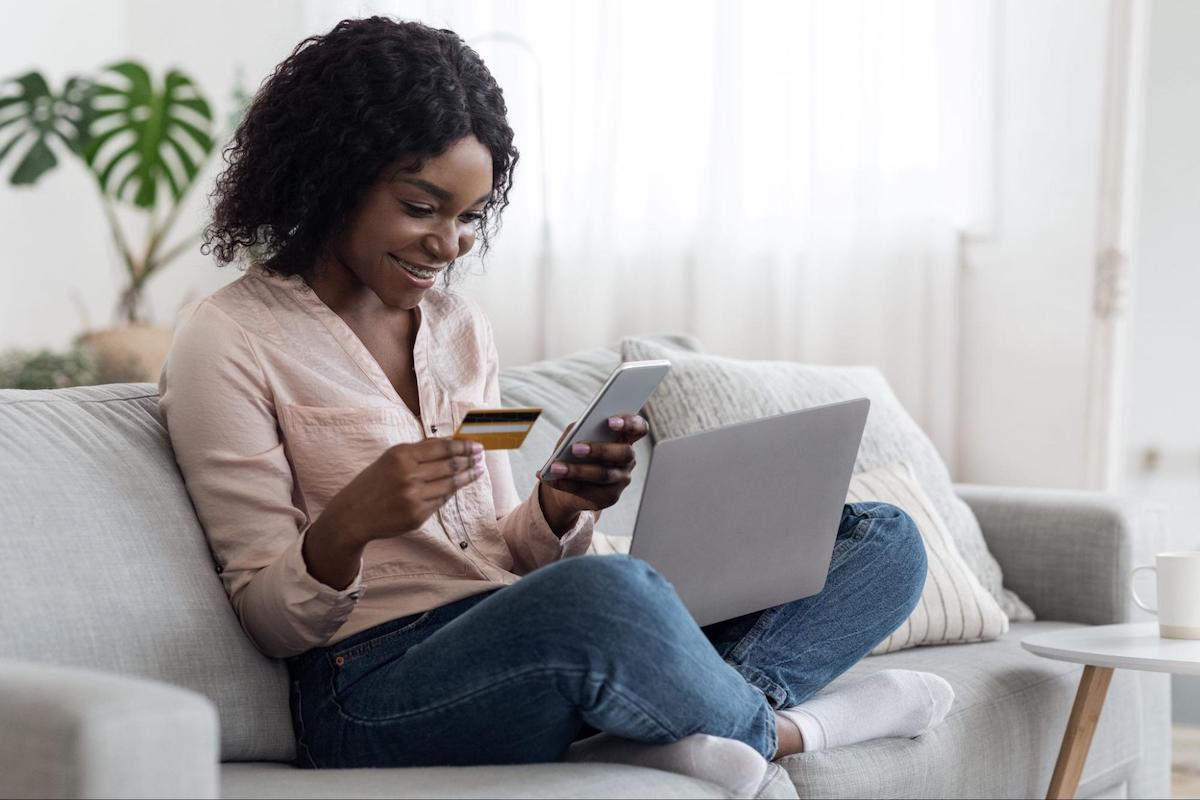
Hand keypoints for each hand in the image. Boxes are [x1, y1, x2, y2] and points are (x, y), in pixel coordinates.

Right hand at [323, 437, 484, 545]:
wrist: (352, 515)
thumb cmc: (373, 483)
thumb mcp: (390, 459)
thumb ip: (419, 451)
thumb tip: (451, 443)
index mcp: (401, 455)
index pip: (442, 448)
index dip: (463, 446)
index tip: (477, 445)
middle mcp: (408, 476)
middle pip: (450, 465)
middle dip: (470, 460)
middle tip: (481, 456)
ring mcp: (414, 498)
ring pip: (450, 484)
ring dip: (467, 476)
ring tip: (478, 470)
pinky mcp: (417, 516)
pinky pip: (441, 501)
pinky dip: (450, 492)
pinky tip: (458, 486)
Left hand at [538, 414, 648, 519]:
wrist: (566, 480)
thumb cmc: (573, 450)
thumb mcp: (574, 435)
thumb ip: (577, 430)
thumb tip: (574, 437)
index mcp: (625, 438)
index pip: (639, 428)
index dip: (630, 423)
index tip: (610, 421)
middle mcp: (628, 459)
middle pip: (624, 453)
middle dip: (600, 450)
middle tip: (575, 448)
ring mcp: (621, 480)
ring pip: (604, 475)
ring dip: (577, 471)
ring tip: (555, 467)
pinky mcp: (609, 498)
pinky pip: (590, 492)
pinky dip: (567, 485)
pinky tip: (552, 479)